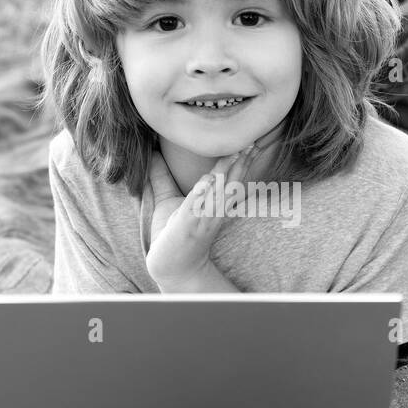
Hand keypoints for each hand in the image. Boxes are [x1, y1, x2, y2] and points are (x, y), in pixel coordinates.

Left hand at [145, 144, 256, 287]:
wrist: (171, 267)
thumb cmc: (170, 236)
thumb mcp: (166, 201)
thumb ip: (161, 177)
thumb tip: (153, 153)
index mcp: (213, 205)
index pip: (232, 180)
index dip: (243, 162)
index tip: (252, 143)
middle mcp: (213, 211)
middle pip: (233, 183)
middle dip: (243, 162)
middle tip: (254, 140)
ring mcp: (202, 218)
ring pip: (219, 192)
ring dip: (228, 172)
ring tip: (237, 152)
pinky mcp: (188, 225)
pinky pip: (198, 206)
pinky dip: (204, 193)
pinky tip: (209, 178)